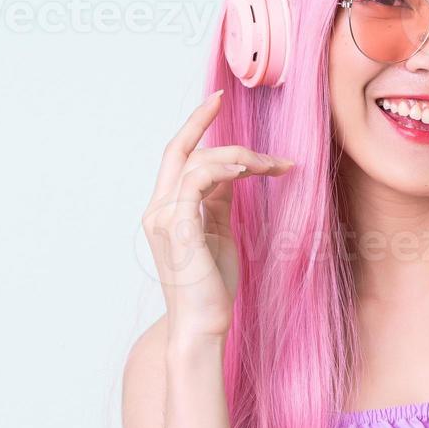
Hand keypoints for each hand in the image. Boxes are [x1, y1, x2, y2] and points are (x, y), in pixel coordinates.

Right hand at [140, 90, 293, 340]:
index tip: (217, 102)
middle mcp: (157, 210)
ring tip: (271, 165)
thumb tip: (232, 172)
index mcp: (165, 210)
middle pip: (177, 150)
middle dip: (202, 121)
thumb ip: (218, 202)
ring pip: (196, 162)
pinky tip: (249, 171)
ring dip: (237, 156)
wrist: (204, 325)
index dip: (194, 126)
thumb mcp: (218, 233)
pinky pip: (198, 182)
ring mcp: (163, 219)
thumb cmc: (212, 286)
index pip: (176, 157)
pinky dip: (224, 169)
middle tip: (229, 105)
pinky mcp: (178, 229)